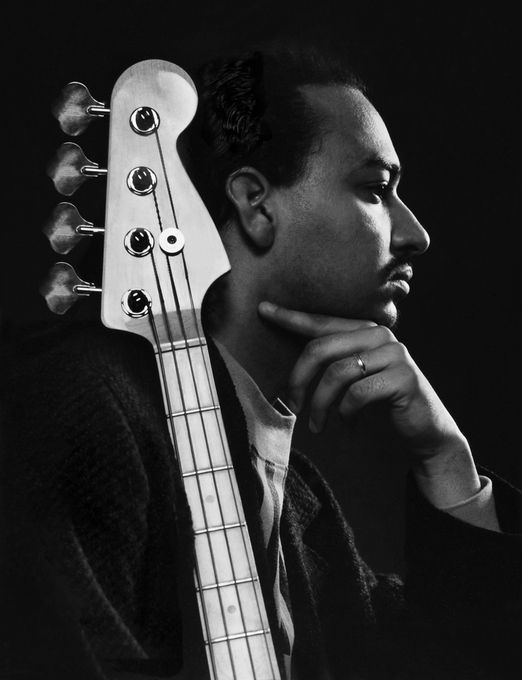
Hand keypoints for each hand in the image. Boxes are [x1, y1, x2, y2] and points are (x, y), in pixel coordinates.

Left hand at [258, 301, 480, 505]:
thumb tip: (293, 364)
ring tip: (317, 425)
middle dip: (299, 379)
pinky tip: (348, 424)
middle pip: (321, 348)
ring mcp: (395, 355)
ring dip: (320, 404)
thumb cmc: (383, 402)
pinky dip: (345, 413)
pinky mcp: (404, 378)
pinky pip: (357, 394)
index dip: (291, 317)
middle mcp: (380, 336)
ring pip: (337, 373)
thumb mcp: (356, 377)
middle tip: (291, 405)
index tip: (263, 309)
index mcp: (365, 330)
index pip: (321, 322)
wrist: (427, 429)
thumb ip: (334, 362)